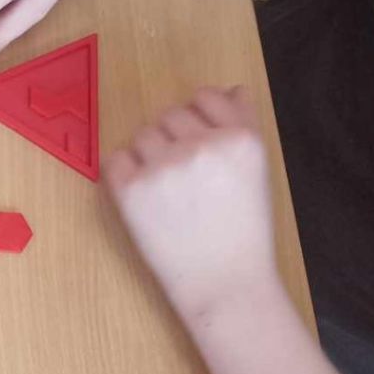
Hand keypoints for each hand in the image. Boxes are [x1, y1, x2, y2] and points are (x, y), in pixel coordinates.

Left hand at [104, 87, 276, 317]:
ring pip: (143, 135)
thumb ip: (243, 125)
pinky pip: (116, 159)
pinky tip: (146, 199)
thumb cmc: (243, 230)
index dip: (199, 119)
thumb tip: (231, 90)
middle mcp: (202, 146)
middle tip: (186, 179)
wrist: (225, 284)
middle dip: (174, 140)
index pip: (205, 97)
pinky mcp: (131, 189)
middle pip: (170, 116)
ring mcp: (164, 167)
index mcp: (240, 138)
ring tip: (169, 194)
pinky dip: (125, 174)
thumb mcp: (257, 172)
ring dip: (150, 157)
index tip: (199, 144)